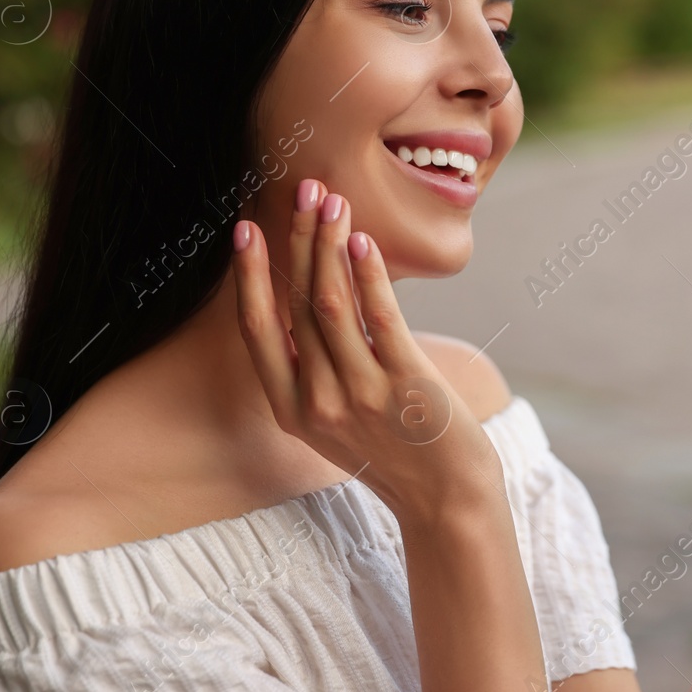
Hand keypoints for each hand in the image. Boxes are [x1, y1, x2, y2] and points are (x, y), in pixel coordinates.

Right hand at [230, 177, 501, 527]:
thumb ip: (315, 371)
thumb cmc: (396, 451)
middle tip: (304, 191)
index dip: (249, 278)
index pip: (257, 331)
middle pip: (296, 305)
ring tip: (333, 203)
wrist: (447, 501)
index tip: (245, 228)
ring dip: (329, 247)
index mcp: (292, 409)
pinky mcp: (405, 387)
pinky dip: (368, 277)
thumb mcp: (336, 420)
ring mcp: (359, 395)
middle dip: (298, 241)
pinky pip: (379, 321)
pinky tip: (362, 243)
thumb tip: (309, 302)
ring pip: (330, 306)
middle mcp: (317, 402)